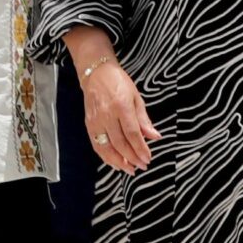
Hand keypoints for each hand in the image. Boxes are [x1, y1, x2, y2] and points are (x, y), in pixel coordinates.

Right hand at [79, 57, 159, 172]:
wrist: (96, 73)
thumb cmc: (118, 82)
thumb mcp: (136, 97)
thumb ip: (144, 119)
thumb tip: (155, 136)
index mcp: (121, 106)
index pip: (132, 134)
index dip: (140, 149)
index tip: (148, 158)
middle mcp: (106, 115)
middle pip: (120, 143)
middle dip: (132, 158)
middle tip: (142, 166)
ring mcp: (95, 121)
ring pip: (106, 148)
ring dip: (119, 162)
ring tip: (130, 169)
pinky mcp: (88, 125)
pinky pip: (97, 145)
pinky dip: (106, 157)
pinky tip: (115, 163)